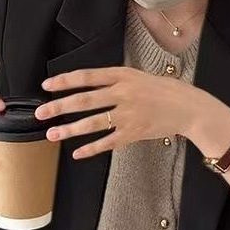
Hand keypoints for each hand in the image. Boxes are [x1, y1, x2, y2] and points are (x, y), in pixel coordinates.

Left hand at [35, 66, 197, 158]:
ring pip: (92, 122)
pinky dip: (92, 148)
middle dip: (58, 107)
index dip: (64, 81)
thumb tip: (88, 86)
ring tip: (52, 134)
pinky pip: (108, 142)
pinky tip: (77, 153)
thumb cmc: (165, 91)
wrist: (189, 107)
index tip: (46, 85)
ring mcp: (128, 114)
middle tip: (40, 113)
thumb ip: (116, 81)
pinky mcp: (134, 132)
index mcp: (123, 76)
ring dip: (69, 129)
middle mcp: (123, 93)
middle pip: (84, 100)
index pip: (86, 76)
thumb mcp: (139, 76)